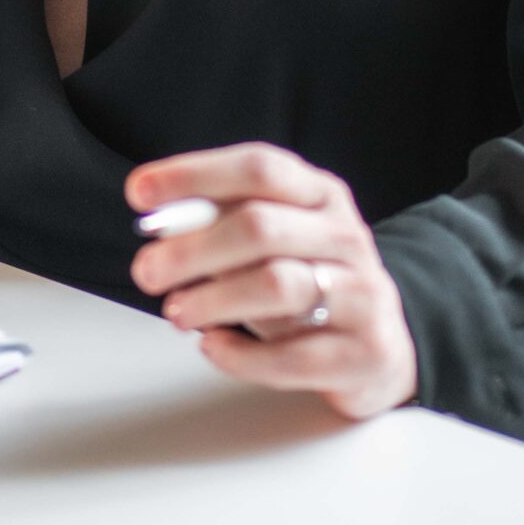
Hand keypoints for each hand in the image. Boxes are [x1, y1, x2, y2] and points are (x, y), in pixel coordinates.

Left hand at [126, 142, 419, 421]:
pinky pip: (292, 356)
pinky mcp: (362, 353)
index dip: (194, 174)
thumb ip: (227, 223)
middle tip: (148, 271)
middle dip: (192, 248)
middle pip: (260, 226)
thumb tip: (161, 220)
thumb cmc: (313, 283)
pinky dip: (241, 354)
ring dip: (213, 299)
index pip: (258, 168)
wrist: (383, 349)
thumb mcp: (279, 241)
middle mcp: (345, 236)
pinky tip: (212, 347)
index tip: (140, 192)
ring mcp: (361, 294)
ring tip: (177, 311)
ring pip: (277, 286)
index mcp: (321, 195)